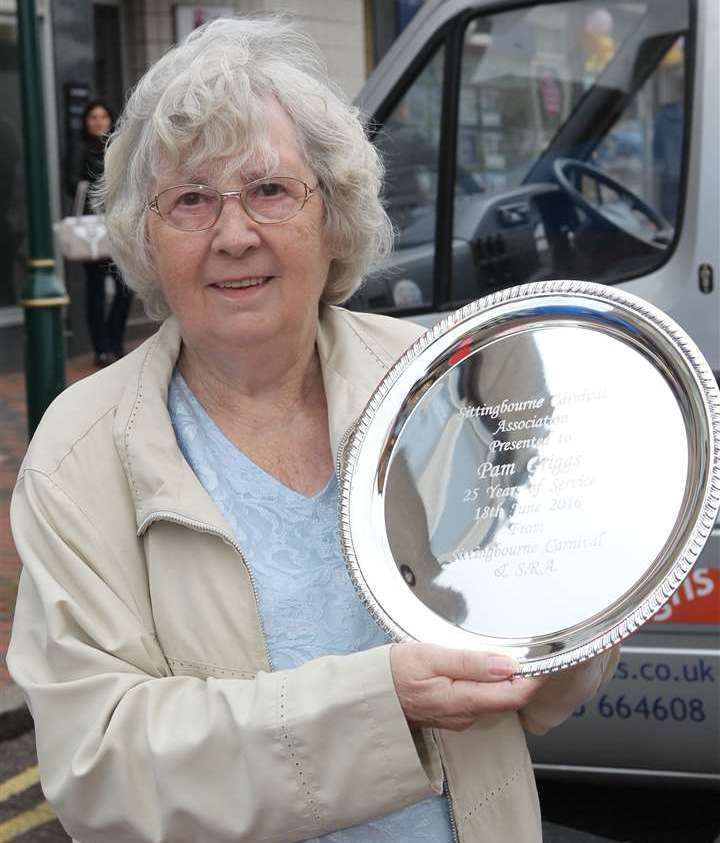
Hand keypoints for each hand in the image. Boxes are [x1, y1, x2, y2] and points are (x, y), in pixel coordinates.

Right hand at [390, 642, 549, 731]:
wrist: (370, 696)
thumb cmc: (395, 672)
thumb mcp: (430, 657)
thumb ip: (469, 662)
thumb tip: (507, 666)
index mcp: (463, 701)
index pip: (513, 695)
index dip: (534, 678)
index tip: (547, 658)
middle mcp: (466, 715)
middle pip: (508, 699)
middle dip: (526, 678)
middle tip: (538, 650)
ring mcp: (461, 717)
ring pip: (496, 700)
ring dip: (509, 680)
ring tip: (518, 654)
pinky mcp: (454, 713)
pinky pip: (482, 700)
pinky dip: (492, 684)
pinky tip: (490, 667)